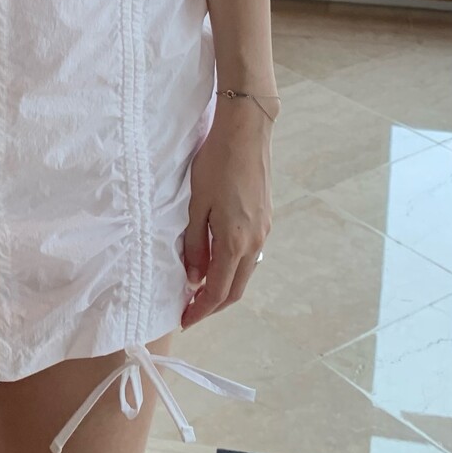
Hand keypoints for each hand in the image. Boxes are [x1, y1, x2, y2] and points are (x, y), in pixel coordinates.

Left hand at [180, 95, 273, 329]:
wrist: (246, 133)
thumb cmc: (215, 164)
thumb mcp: (196, 205)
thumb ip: (196, 244)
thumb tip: (194, 278)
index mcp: (235, 241)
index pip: (218, 290)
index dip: (201, 310)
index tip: (185, 319)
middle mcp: (255, 242)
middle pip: (235, 289)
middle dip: (213, 305)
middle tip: (190, 310)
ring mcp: (264, 231)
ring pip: (245, 273)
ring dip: (224, 286)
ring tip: (200, 289)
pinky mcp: (266, 218)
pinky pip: (250, 255)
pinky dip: (233, 267)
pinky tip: (217, 261)